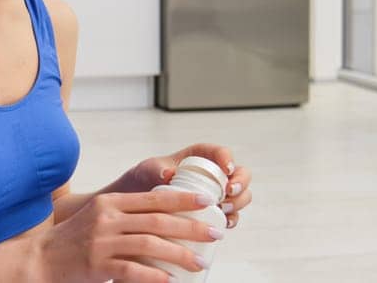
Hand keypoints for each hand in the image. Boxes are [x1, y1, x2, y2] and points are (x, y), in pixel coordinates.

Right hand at [30, 190, 224, 282]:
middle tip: (214, 233)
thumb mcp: (98, 217)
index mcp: (110, 202)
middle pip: (157, 220)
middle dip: (190, 227)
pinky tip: (169, 280)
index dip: (182, 198)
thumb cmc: (75, 240)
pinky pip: (131, 271)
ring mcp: (101, 242)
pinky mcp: (96, 265)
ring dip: (179, 254)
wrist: (42, 259)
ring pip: (149, 245)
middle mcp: (107, 218)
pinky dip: (153, 276)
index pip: (153, 197)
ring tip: (199, 262)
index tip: (207, 202)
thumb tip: (166, 219)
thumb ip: (126, 214)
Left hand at [113, 143, 254, 228]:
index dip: (227, 158)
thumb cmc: (142, 183)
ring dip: (238, 202)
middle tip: (228, 192)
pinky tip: (224, 224)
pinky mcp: (215, 214)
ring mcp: (216, 195)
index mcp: (199, 157)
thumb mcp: (146, 171)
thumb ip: (155, 169)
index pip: (220, 153)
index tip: (225, 168)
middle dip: (240, 182)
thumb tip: (168, 174)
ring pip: (241, 196)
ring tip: (224, 208)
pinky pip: (232, 216)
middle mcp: (212, 175)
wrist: (135, 209)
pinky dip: (232, 220)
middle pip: (240, 174)